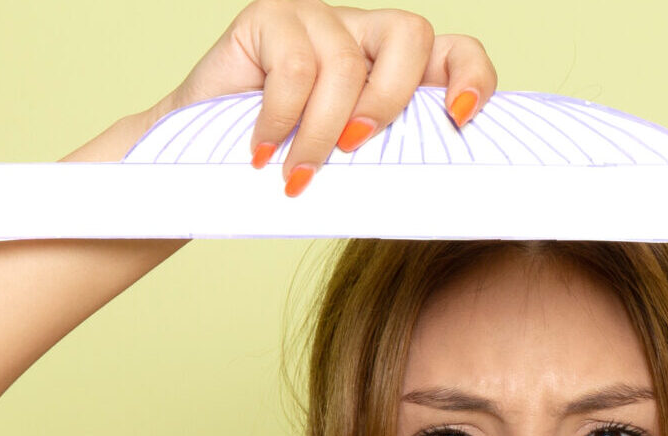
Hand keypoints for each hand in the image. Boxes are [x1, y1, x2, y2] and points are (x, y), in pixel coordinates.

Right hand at [158, 2, 496, 195]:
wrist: (196, 162)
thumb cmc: (281, 170)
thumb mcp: (348, 170)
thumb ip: (390, 158)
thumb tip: (438, 186)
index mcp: (395, 68)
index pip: (455, 51)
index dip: (471, 75)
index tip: (460, 117)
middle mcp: (362, 32)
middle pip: (410, 36)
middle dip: (388, 100)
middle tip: (354, 149)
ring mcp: (316, 18)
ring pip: (346, 64)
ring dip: (320, 133)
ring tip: (296, 174)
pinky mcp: (269, 17)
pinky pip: (294, 68)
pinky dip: (281, 121)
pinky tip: (262, 151)